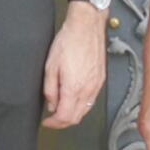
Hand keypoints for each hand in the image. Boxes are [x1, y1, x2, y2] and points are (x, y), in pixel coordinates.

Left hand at [42, 3, 105, 128]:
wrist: (86, 26)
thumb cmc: (69, 40)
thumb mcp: (50, 66)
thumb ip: (50, 89)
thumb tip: (52, 103)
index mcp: (74, 87)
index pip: (65, 117)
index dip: (54, 123)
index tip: (47, 121)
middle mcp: (88, 88)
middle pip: (77, 117)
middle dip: (63, 122)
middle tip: (53, 118)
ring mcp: (96, 84)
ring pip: (85, 110)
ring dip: (73, 114)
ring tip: (62, 107)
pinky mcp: (101, 78)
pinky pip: (92, 99)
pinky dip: (82, 104)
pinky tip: (74, 97)